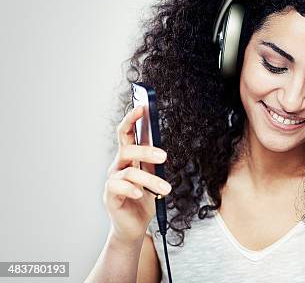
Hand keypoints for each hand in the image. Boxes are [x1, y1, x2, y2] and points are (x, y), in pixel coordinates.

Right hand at [103, 105, 171, 243]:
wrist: (135, 226)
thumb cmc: (144, 199)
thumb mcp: (153, 177)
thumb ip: (153, 162)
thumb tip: (161, 147)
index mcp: (128, 158)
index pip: (126, 133)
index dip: (131, 119)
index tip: (142, 107)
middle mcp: (117, 166)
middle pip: (127, 150)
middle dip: (146, 151)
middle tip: (164, 156)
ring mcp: (112, 181)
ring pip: (129, 172)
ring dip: (150, 180)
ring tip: (166, 189)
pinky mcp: (110, 197)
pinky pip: (117, 187)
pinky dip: (131, 189)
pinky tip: (139, 194)